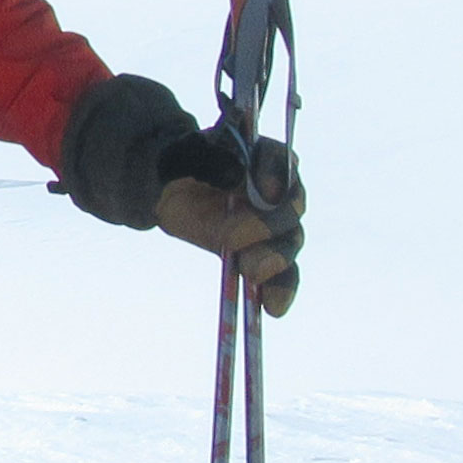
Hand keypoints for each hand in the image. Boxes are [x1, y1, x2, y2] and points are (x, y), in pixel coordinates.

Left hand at [153, 126, 305, 315]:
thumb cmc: (186, 162)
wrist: (173, 188)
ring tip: (253, 274)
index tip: (263, 192)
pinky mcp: (264, 252)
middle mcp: (281, 190)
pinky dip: (281, 291)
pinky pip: (282, 274)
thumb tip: (235, 177)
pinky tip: (274, 308)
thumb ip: (211, 160)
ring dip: (274, 261)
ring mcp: (276, 224)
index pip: (280, 161)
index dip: (274, 176)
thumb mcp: (189, 154)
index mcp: (266, 155)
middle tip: (236, 238)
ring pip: (289, 243)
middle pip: (290, 208)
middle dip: (268, 225)